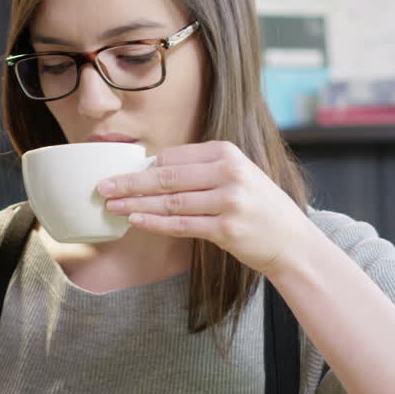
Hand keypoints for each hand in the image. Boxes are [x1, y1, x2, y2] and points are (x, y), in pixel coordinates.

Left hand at [97, 140, 312, 276]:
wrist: (292, 240)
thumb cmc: (258, 208)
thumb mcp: (236, 176)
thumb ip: (200, 171)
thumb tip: (150, 171)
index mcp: (227, 153)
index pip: (173, 156)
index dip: (143, 167)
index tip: (120, 173)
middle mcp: (229, 173)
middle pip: (167, 176)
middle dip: (130, 183)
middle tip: (102, 187)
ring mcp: (229, 201)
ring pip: (170, 202)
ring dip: (136, 205)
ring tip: (112, 206)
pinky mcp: (226, 229)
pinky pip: (181, 225)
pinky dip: (155, 224)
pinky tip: (135, 222)